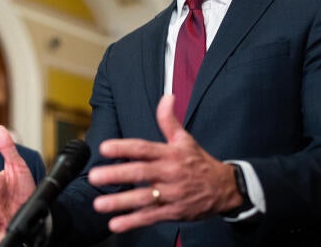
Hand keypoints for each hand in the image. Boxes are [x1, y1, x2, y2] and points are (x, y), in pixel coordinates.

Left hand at [88, 94, 242, 232]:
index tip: (104, 147)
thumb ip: (169, 120)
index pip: (144, 148)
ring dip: (121, 202)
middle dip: (117, 174)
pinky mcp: (173, 212)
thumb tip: (166, 97)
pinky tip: (115, 224)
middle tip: (95, 176)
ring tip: (99, 204)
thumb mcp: (185, 139)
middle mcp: (169, 173)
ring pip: (144, 198)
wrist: (224, 189)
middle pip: (141, 172)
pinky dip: (133, 221)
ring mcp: (171, 194)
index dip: (124, 148)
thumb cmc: (199, 162)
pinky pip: (151, 217)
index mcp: (170, 154)